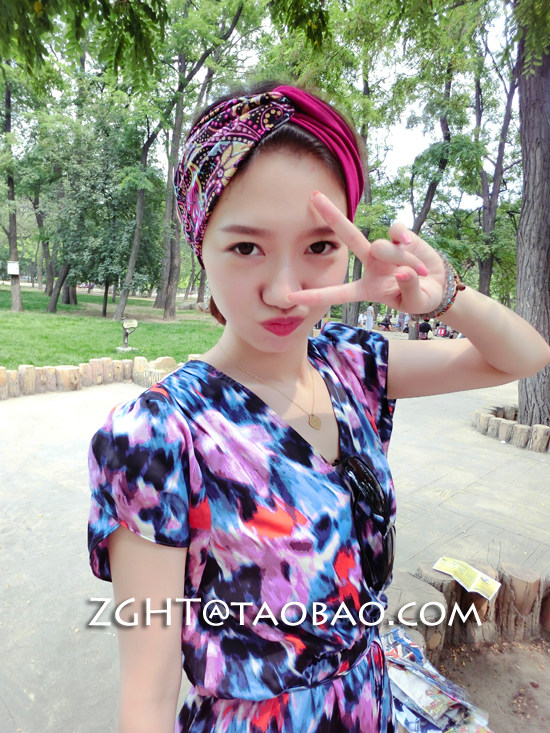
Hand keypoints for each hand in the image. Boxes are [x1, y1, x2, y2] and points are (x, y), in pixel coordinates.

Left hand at [286, 192, 445, 313]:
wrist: (439, 284)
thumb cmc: (421, 297)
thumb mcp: (415, 302)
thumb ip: (409, 288)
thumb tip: (403, 271)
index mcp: (367, 288)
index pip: (338, 294)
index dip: (314, 296)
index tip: (289, 297)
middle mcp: (371, 265)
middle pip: (349, 237)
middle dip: (332, 216)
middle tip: (313, 196)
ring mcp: (385, 249)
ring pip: (382, 245)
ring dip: (399, 258)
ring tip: (417, 272)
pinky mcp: (401, 237)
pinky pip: (398, 232)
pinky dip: (406, 241)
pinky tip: (414, 250)